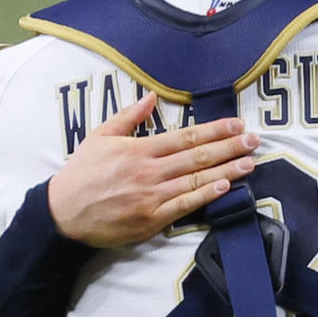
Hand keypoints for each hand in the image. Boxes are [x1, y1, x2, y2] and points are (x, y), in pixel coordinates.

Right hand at [47, 91, 258, 246]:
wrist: (63, 213)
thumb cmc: (81, 174)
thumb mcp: (100, 136)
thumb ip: (129, 117)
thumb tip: (152, 97)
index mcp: (140, 149)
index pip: (185, 137)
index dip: (214, 130)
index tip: (236, 125)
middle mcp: (150, 171)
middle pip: (197, 157)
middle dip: (229, 148)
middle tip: (254, 141)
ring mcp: (152, 196)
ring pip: (196, 181)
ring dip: (226, 171)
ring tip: (250, 163)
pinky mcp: (151, 219)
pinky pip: (184, 206)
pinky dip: (206, 196)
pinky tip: (225, 188)